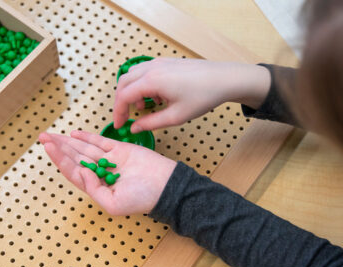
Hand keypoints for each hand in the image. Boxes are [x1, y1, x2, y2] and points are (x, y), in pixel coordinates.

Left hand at [39, 131, 176, 215]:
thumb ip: (94, 189)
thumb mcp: (113, 204)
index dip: (59, 160)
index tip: (48, 148)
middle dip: (59, 148)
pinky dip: (87, 137)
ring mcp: (111, 159)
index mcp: (98, 187)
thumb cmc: (143, 198)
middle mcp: (102, 172)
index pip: (73, 171)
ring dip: (68, 141)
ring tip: (53, 135)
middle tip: (43, 137)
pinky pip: (101, 141)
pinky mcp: (121, 149)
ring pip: (85, 148)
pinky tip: (74, 134)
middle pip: (75, 158)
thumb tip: (82, 171)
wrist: (165, 185)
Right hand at [114, 58, 270, 132]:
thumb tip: (134, 128)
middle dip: (120, 101)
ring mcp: (159, 62)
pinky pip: (145, 71)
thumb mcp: (176, 116)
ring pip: (133, 75)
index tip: (119, 125)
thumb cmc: (203, 96)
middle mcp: (151, 68)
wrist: (224, 79)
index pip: (123, 96)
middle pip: (124, 83)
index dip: (118, 112)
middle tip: (125, 117)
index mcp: (151, 81)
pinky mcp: (167, 62)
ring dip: (132, 92)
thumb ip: (151, 123)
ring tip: (143, 108)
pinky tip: (156, 97)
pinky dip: (142, 84)